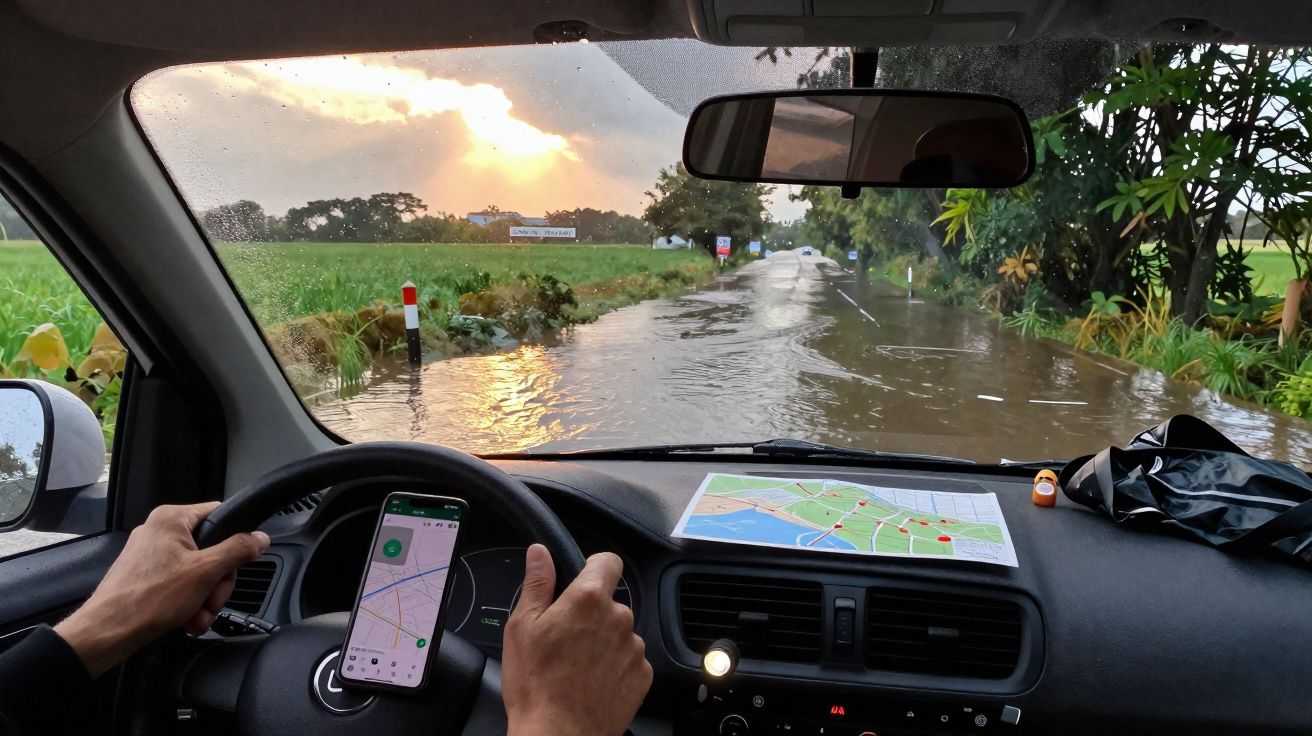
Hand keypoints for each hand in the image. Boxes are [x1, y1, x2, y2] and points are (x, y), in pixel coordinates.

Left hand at [54, 502, 269, 675]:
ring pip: (196, 571)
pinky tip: (187, 620)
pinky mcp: (144, 575)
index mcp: (171, 519)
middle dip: (216, 583)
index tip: (236, 565)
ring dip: (204, 598)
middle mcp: (159, 531)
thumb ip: (238, 550)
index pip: (219, 515)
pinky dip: (187, 602)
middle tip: (212, 602)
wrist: (108, 632)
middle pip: (211, 549)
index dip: (234, 540)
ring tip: (198, 617)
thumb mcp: (206, 572)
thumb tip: (260, 538)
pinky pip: (178, 582)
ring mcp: (149, 554)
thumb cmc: (151, 598)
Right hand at [502, 545, 651, 735]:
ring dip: (604, 641)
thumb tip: (540, 552)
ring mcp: (635, 648)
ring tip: (577, 666)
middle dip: (591, 614)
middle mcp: (619, 618)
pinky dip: (615, 666)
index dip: (594, 567)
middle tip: (566, 638)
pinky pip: (630, 659)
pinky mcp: (643, 675)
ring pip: (620, 632)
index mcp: (589, 599)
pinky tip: (592, 681)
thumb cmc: (536, 684)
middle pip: (610, 603)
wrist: (559, 735)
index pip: (608, 561)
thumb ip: (537, 583)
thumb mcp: (522, 626)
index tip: (582, 581)